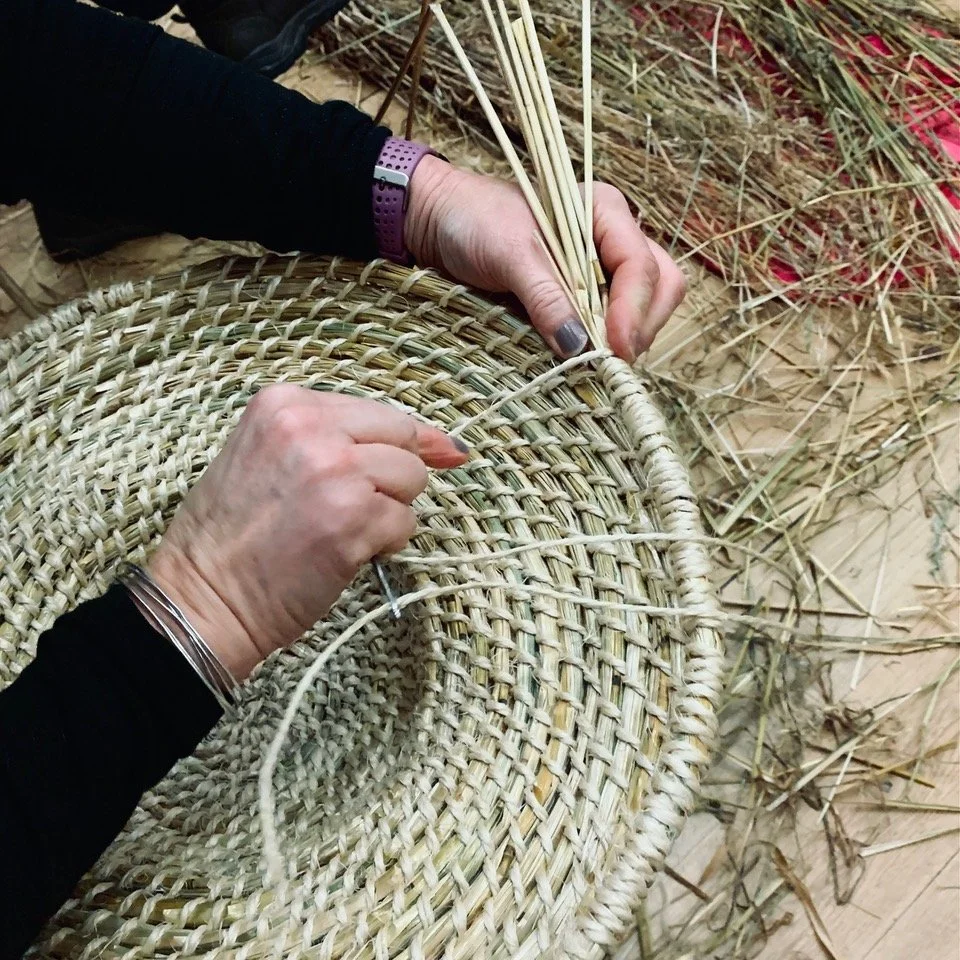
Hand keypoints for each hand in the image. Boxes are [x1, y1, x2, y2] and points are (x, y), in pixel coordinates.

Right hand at [148, 385, 467, 679]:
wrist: (203, 597)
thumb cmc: (233, 536)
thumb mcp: (271, 456)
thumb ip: (339, 439)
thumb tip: (446, 445)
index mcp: (286, 404)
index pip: (378, 411)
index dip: (405, 440)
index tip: (439, 452)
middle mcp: (311, 428)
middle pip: (403, 437)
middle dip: (395, 475)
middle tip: (358, 506)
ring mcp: (335, 471)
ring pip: (412, 479)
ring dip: (391, 510)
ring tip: (342, 529)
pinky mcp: (353, 519)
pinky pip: (406, 523)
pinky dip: (387, 544)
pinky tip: (345, 553)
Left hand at [405, 156, 686, 362]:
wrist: (441, 222)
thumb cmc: (474, 220)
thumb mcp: (509, 254)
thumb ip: (546, 296)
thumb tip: (579, 347)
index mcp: (604, 212)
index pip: (641, 265)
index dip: (634, 310)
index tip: (614, 348)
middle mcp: (612, 240)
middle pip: (660, 287)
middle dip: (642, 326)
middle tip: (611, 361)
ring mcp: (601, 270)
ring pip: (644, 309)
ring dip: (627, 339)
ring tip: (595, 361)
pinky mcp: (583, 297)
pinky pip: (612, 324)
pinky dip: (605, 344)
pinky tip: (583, 357)